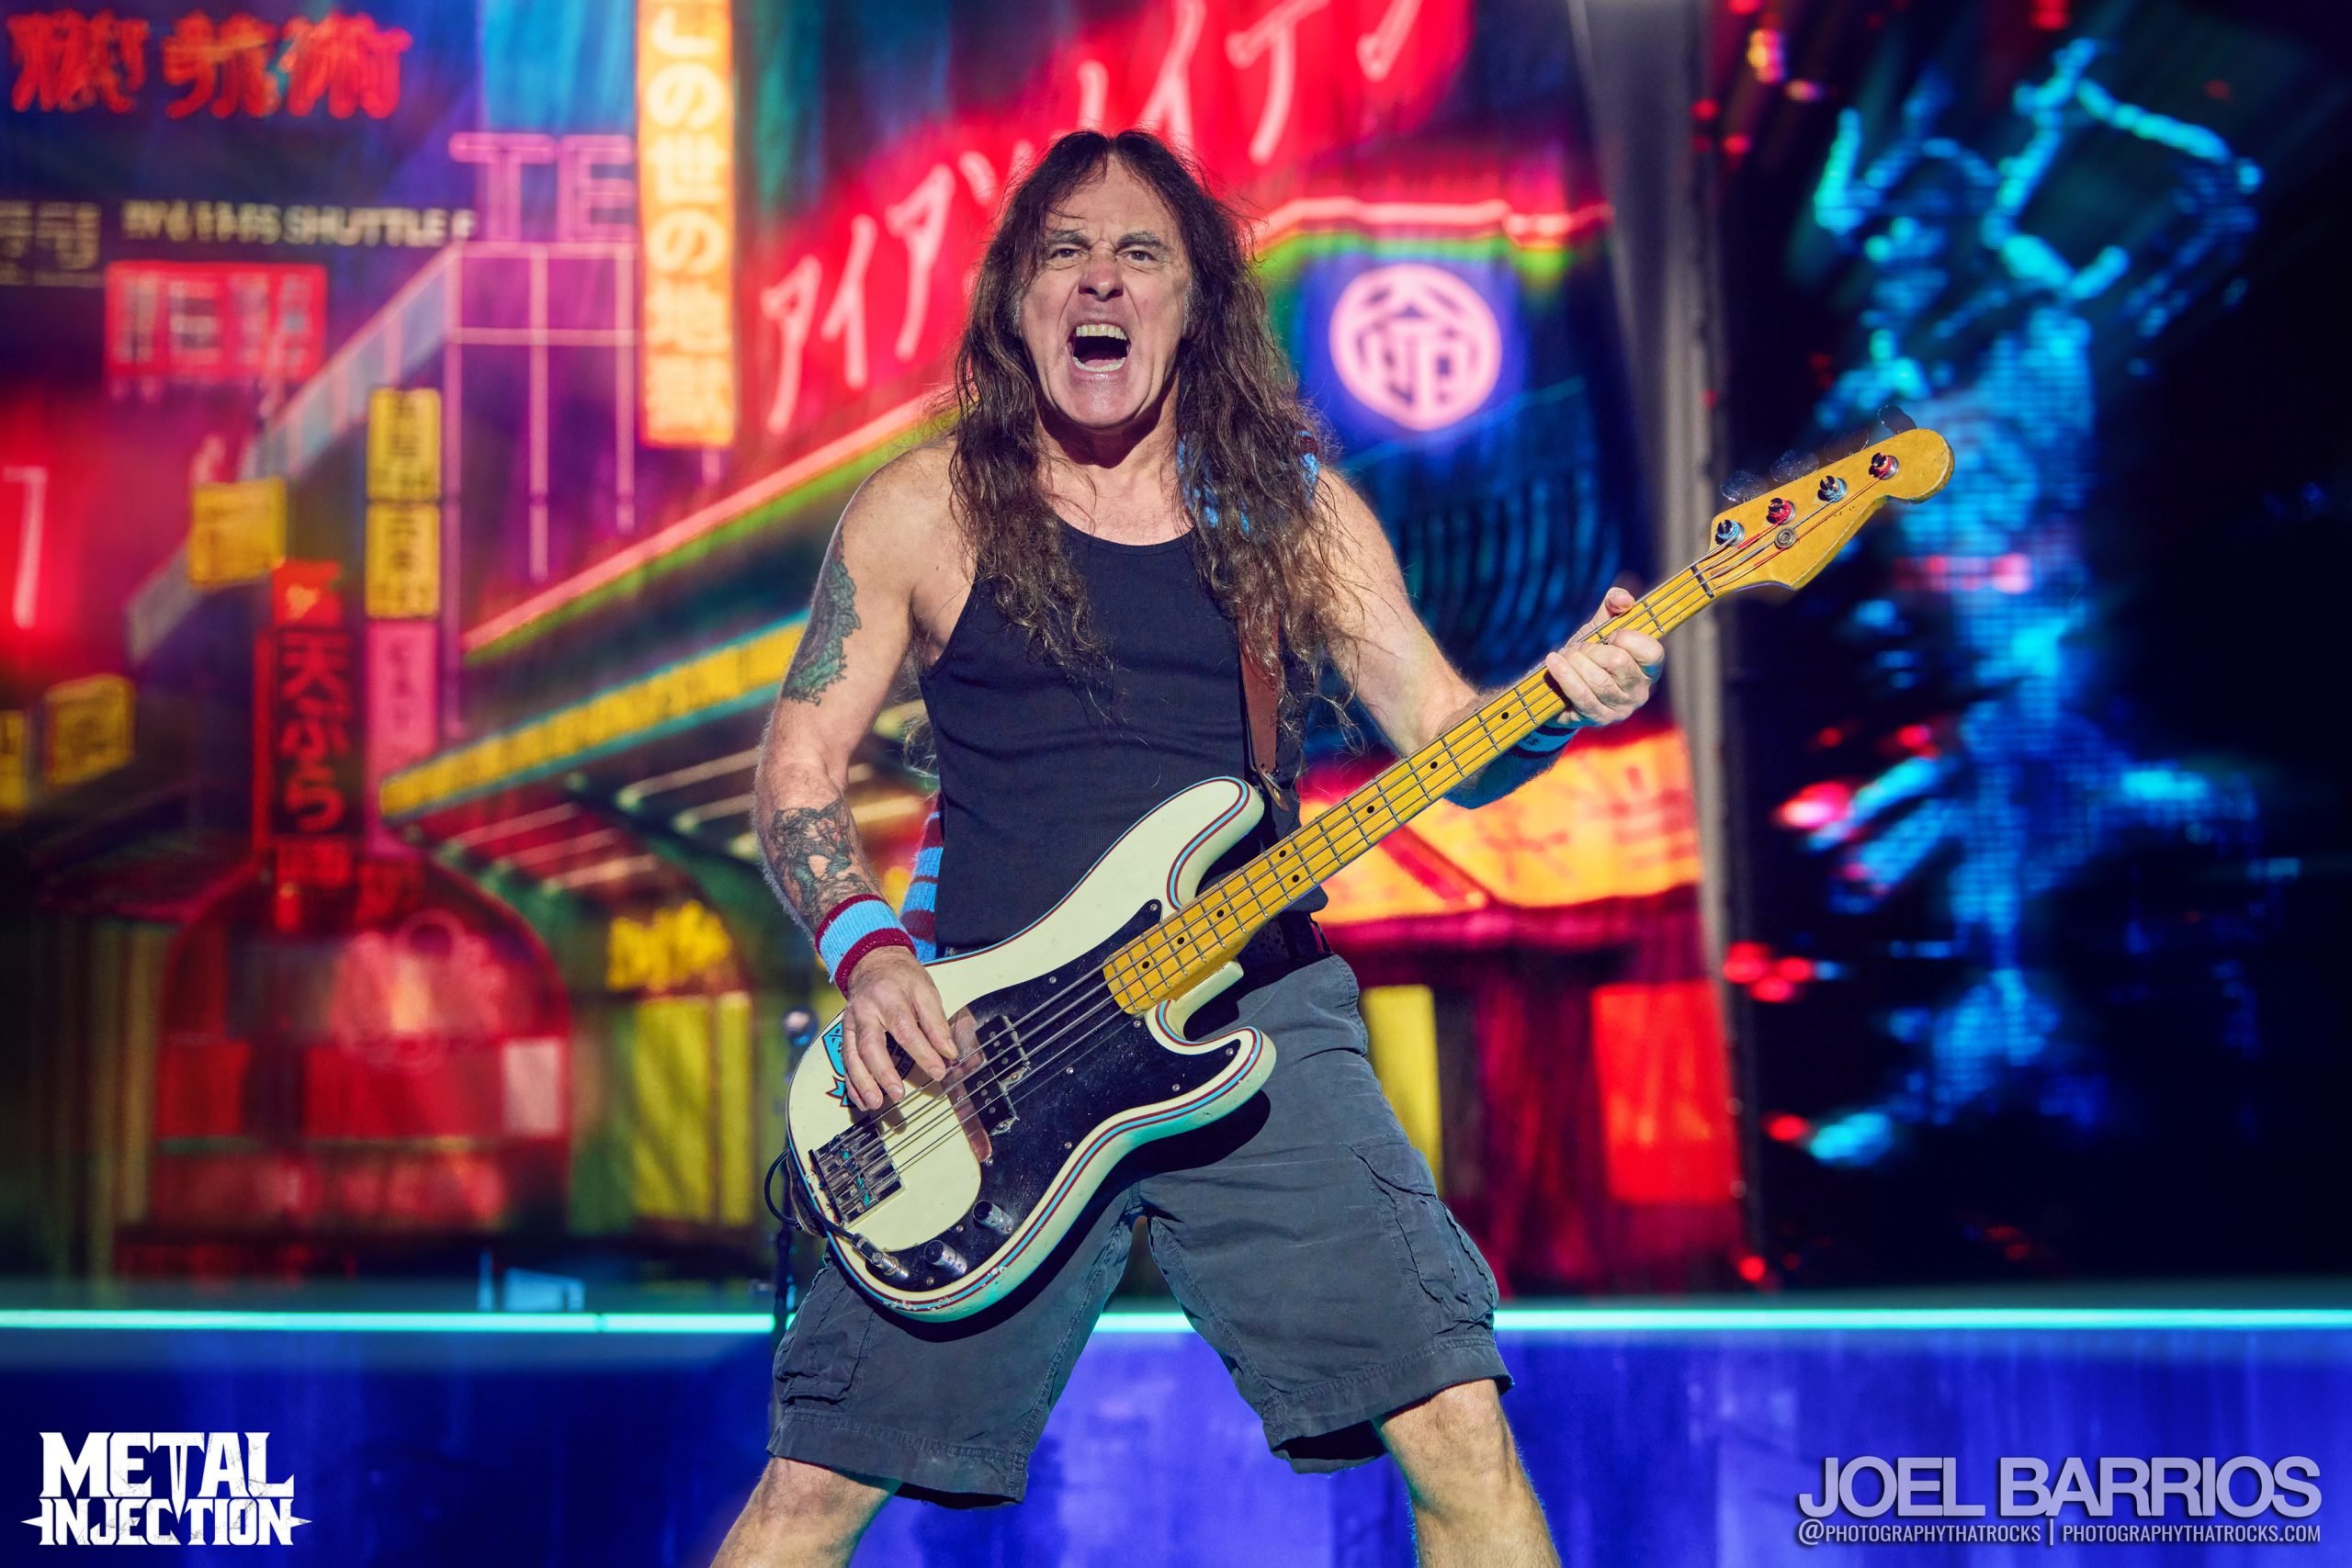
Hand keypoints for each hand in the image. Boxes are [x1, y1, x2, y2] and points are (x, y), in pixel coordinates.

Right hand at [839, 947, 958, 1110]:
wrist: (873, 962)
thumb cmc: (903, 979)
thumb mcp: (925, 991)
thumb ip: (936, 1022)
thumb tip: (949, 1052)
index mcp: (888, 998)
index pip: (905, 1029)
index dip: (923, 1053)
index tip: (939, 1071)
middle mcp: (865, 1011)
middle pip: (871, 1045)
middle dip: (883, 1072)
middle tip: (898, 1094)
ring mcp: (851, 1023)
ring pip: (852, 1056)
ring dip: (862, 1082)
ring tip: (875, 1103)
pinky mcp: (845, 1033)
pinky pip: (845, 1060)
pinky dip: (851, 1082)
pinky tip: (861, 1100)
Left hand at [1542, 586, 1662, 727]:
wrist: (1562, 686)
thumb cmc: (1590, 653)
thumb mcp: (1601, 626)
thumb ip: (1614, 605)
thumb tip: (1623, 599)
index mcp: (1650, 668)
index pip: (1652, 652)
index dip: (1628, 638)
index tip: (1610, 634)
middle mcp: (1641, 691)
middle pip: (1617, 662)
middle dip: (1590, 649)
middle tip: (1578, 648)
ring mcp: (1621, 708)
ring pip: (1597, 680)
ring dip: (1574, 662)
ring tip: (1564, 655)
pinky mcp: (1598, 719)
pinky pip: (1581, 696)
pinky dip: (1564, 676)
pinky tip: (1553, 663)